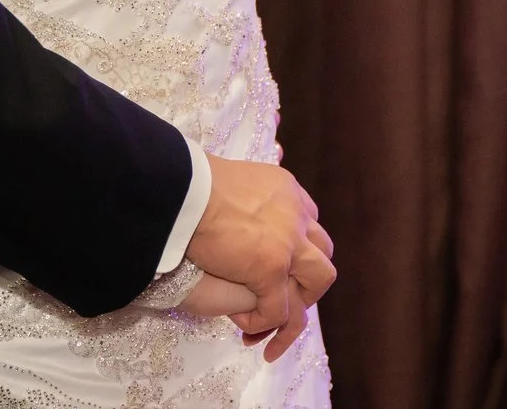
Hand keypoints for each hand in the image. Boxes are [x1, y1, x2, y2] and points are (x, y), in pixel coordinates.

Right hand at [185, 156, 336, 362]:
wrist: (182, 193)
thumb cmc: (194, 185)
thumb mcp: (233, 180)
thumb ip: (247, 190)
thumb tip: (243, 181)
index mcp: (287, 192)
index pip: (310, 223)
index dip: (297, 247)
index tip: (277, 262)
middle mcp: (297, 216)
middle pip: (323, 251)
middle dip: (308, 276)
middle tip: (281, 293)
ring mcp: (288, 244)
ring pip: (319, 280)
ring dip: (300, 301)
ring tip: (274, 317)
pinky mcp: (270, 271)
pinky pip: (280, 310)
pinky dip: (264, 322)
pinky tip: (243, 326)